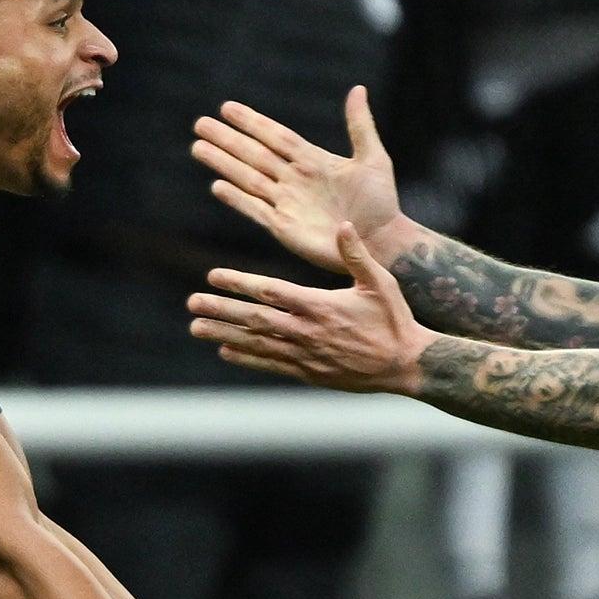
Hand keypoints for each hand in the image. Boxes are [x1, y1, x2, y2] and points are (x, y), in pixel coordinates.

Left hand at [188, 223, 428, 391]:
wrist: (406, 365)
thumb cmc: (395, 321)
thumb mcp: (380, 283)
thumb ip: (357, 254)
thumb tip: (342, 224)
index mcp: (320, 306)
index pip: (271, 292)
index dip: (240, 284)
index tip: (213, 276)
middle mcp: (307, 332)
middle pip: (255, 319)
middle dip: (221, 310)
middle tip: (192, 304)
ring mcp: (306, 356)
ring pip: (257, 343)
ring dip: (224, 334)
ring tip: (196, 327)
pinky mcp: (310, 374)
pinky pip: (271, 364)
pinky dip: (247, 358)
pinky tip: (226, 351)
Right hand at [194, 84, 404, 272]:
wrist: (382, 241)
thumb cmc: (382, 203)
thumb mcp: (373, 159)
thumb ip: (360, 125)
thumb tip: (357, 89)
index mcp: (312, 161)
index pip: (275, 136)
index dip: (252, 122)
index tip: (227, 108)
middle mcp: (294, 179)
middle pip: (254, 154)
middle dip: (228, 140)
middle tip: (200, 123)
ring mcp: (287, 203)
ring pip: (248, 179)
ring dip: (224, 164)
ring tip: (199, 147)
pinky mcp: (285, 228)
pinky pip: (256, 211)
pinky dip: (238, 199)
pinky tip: (218, 186)